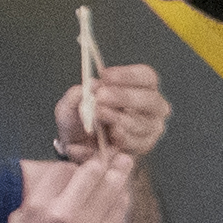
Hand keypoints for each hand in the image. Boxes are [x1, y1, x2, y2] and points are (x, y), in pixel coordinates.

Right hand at [3, 141, 137, 222]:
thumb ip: (36, 200)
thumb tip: (57, 178)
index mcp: (37, 208)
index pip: (61, 171)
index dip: (73, 166)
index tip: (80, 165)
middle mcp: (63, 214)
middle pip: (90, 173)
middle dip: (101, 161)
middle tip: (111, 154)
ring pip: (110, 189)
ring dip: (119, 173)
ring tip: (125, 162)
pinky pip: (119, 211)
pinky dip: (122, 199)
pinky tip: (124, 192)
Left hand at [51, 58, 169, 161]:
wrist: (79, 147)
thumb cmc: (81, 119)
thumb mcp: (70, 104)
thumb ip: (78, 93)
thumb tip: (92, 84)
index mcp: (141, 86)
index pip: (146, 76)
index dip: (128, 75)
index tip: (105, 76)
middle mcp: (152, 106)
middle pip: (151, 99)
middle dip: (125, 97)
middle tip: (101, 96)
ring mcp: (151, 127)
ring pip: (143, 122)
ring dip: (119, 118)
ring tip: (99, 114)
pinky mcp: (146, 145)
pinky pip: (139, 142)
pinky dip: (123, 137)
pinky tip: (110, 134)